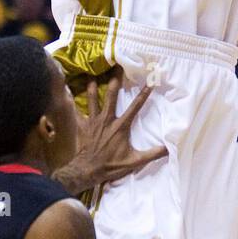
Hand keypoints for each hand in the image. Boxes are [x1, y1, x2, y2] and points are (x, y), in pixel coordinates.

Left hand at [55, 78, 166, 195]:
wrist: (88, 171)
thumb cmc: (112, 165)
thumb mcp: (135, 161)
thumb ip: (153, 154)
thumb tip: (169, 149)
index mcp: (121, 126)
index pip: (136, 106)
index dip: (144, 93)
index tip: (150, 81)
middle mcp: (108, 119)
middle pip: (112, 95)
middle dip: (115, 80)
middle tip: (116, 67)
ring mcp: (93, 120)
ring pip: (92, 98)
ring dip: (92, 86)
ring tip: (92, 76)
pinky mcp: (82, 125)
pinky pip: (76, 111)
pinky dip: (72, 102)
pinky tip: (67, 93)